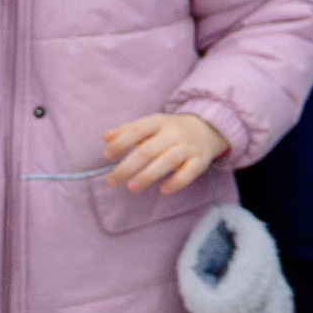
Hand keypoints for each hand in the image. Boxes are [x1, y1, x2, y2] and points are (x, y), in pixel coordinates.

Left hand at [103, 113, 227, 192]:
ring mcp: (188, 147)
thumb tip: (106, 136)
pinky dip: (177, 182)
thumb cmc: (168, 131)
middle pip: (149, 150)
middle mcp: (175, 133)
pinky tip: (163, 190)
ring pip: (168, 161)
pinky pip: (189, 172)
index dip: (121, 142)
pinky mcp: (200, 160)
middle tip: (112, 180)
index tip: (106, 155)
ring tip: (132, 187)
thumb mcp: (149, 126)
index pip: (139, 129)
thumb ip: (127, 131)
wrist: (205, 130)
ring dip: (148, 175)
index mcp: (159, 122)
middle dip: (128, 166)